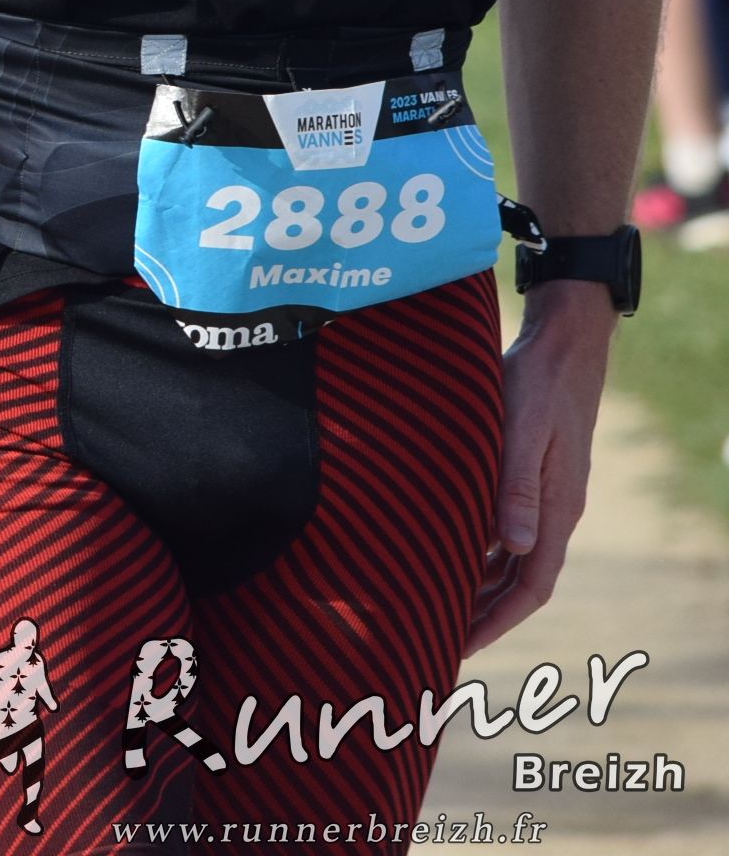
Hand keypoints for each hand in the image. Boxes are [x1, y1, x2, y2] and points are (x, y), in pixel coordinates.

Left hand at [467, 285, 614, 650]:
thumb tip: (516, 548)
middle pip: (518, 581)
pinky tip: (444, 552)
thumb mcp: (522, 433)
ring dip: (476, 584)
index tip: (462, 645)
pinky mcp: (526, 477)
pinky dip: (476, 549)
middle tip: (434, 636)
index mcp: (557, 511)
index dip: (498, 621)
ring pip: (509, 558)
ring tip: (432, 604)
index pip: (532, 586)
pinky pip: (502, 529)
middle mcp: (552, 512)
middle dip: (482, 613)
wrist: (560, 347)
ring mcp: (541, 497)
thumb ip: (517, 488)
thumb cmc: (537, 385)